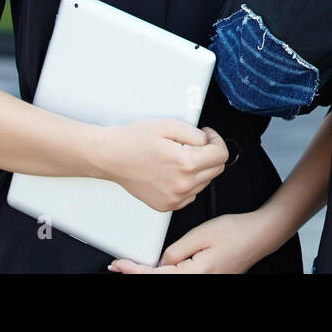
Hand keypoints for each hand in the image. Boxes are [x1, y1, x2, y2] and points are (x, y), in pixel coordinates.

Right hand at [95, 120, 227, 212]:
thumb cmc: (134, 140)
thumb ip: (196, 134)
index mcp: (186, 164)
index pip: (221, 155)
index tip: (207, 135)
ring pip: (204, 182)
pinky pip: (190, 194)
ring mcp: (174, 199)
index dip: (217, 140)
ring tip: (179, 156)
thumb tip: (208, 142)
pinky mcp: (165, 205)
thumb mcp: (169, 125)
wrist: (109, 157)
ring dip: (199, 169)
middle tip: (193, 143)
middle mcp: (182, 186)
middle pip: (216, 170)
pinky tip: (173, 171)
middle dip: (210, 153)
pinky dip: (188, 182)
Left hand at [108, 212, 266, 273]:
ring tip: (133, 267)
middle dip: (139, 274)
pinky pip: (183, 278)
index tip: (119, 265)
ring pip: (172, 280)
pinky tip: (159, 267)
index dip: (134, 271)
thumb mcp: (201, 234)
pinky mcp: (210, 277)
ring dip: (152, 274)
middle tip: (120, 266)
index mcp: (196, 274)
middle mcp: (201, 281)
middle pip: (162, 281)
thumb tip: (161, 260)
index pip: (157, 276)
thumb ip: (177, 250)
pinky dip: (167, 273)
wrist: (261, 234)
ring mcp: (207, 281)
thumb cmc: (237, 232)